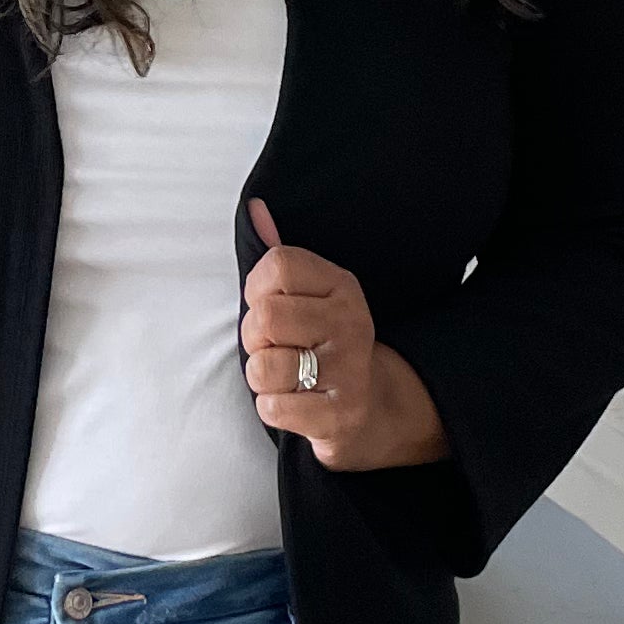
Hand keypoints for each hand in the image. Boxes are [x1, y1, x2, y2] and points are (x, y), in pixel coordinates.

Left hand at [241, 199, 449, 473]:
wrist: (369, 409)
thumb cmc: (320, 347)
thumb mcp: (306, 297)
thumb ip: (277, 256)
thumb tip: (254, 208)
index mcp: (341, 286)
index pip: (277, 263)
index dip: (256, 288)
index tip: (269, 305)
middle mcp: (351, 322)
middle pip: (263, 317)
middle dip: (253, 340)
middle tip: (275, 349)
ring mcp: (349, 370)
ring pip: (262, 367)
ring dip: (261, 378)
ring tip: (286, 377)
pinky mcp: (341, 415)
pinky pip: (272, 407)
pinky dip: (272, 408)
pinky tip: (296, 404)